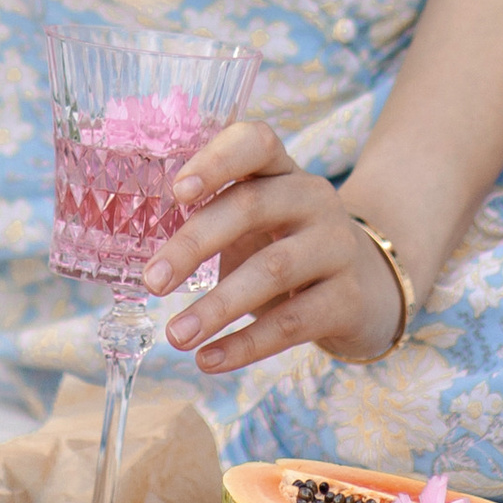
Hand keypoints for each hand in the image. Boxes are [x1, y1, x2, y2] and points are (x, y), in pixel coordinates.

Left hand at [139, 118, 406, 375]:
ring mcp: (336, 246)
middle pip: (252, 206)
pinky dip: (245, 344)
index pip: (255, 142)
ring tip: (175, 335)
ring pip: (273, 270)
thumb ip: (210, 215)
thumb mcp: (254, 220)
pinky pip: (293, 323)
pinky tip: (209, 359)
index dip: (216, 160)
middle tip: (151, 281)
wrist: (364, 287)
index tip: (177, 192)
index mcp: (281, 169)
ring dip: (217, 306)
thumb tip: (137, 246)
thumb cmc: (284, 245)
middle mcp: (313, 197)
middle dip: (194, 244)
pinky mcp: (348, 298)